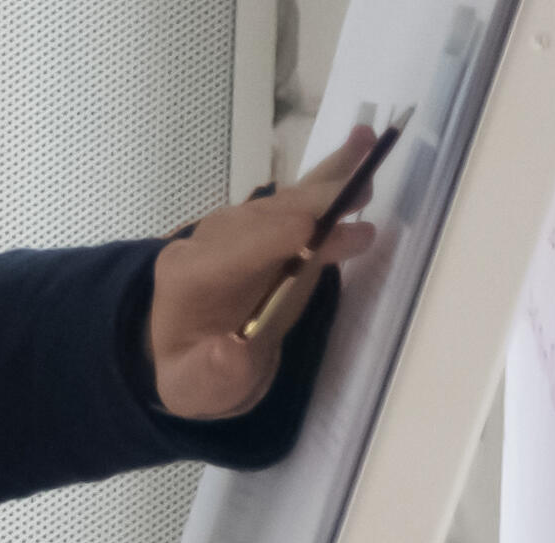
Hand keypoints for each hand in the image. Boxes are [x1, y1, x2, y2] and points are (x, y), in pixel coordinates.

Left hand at [147, 123, 393, 419]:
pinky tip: (361, 142)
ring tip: (367, 167)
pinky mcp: (267, 225)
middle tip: (357, 204)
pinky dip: (330, 172)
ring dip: (327, 185)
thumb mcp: (198, 388)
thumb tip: (230, 351)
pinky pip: (298, 194)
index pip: (230, 251)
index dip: (276, 240)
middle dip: (310, 209)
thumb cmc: (199, 375)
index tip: (320, 234)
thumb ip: (213, 372)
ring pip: (284, 200)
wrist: (195, 357)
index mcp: (187, 278)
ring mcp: (237, 228)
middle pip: (263, 217)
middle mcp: (207, 242)